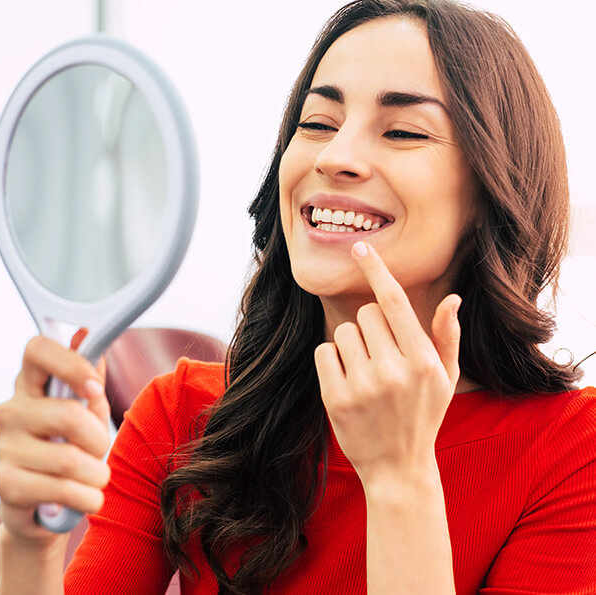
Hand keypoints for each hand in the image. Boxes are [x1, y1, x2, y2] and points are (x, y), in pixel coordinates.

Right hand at [0, 329, 110, 543]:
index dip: (71, 363)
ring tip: (95, 479)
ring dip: (96, 475)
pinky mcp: (5, 484)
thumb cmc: (71, 448)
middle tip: (100, 450)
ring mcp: (4, 447)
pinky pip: (61, 489)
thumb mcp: (88, 412)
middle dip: (99, 439)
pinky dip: (86, 497)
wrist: (46, 504)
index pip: (38, 350)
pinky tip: (87, 498)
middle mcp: (11, 411)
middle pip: (68, 415)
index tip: (94, 388)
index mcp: (32, 385)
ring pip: (70, 459)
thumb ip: (90, 378)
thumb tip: (84, 335)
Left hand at [314, 241, 461, 487]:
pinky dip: (332, 361)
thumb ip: (447, 337)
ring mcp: (362, 385)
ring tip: (365, 372)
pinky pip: (324, 352)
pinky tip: (348, 382)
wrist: (397, 467)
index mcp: (423, 360)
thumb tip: (452, 298)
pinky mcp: (335, 398)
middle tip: (381, 356)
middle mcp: (393, 370)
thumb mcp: (446, 378)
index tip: (360, 248)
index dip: (377, 271)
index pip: (395, 302)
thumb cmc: (423, 415)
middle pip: (366, 314)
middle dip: (371, 328)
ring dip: (351, 345)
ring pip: (343, 332)